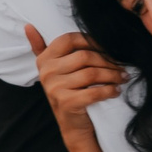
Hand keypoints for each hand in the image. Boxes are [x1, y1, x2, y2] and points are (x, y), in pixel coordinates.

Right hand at [25, 24, 125, 143]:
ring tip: (123, 77)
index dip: (92, 41)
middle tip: (122, 67)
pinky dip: (109, 90)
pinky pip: (94, 92)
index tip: (108, 49)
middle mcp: (46, 72)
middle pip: (85, 56)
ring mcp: (54, 88)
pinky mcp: (66, 103)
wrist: (73, 125)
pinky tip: (116, 90)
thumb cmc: (69, 92)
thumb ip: (41, 47)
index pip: (71, 39)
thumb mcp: (55, 69)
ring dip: (113, 75)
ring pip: (92, 74)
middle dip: (108, 61)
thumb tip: (28, 26)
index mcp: (44, 59)